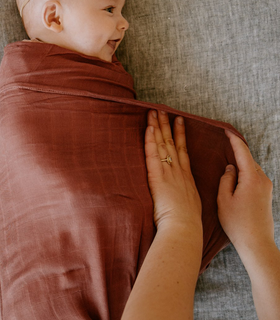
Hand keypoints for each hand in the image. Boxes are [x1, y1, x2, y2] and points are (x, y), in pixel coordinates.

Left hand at [145, 110, 201, 232]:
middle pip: (172, 142)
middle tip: (164, 110)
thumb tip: (181, 195)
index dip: (180, 134)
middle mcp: (178, 171)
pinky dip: (151, 140)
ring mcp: (168, 172)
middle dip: (167, 125)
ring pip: (163, 144)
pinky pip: (153, 154)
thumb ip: (185, 195)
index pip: (182, 150)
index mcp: (186, 177)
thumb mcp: (190, 204)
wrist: (184, 228)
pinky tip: (149, 127)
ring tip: (155, 112)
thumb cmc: (186, 223)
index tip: (179, 121)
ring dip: (158, 126)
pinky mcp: (157, 176)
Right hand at [217, 130, 273, 252]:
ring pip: (251, 168)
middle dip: (236, 151)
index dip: (233, 140)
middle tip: (222, 144)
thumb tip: (230, 168)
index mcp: (252, 178)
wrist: (256, 244)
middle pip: (248, 159)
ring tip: (226, 160)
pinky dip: (244, 172)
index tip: (226, 130)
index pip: (242, 152)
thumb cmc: (237, 222)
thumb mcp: (223, 199)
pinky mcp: (266, 194)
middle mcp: (263, 179)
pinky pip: (254, 176)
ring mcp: (267, 187)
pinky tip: (235, 176)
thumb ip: (225, 179)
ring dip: (240, 163)